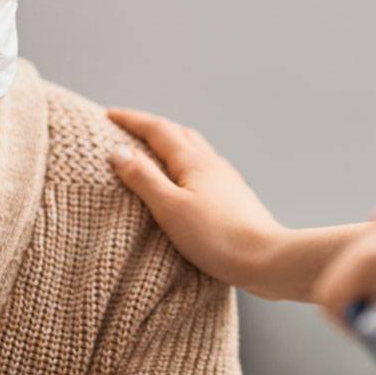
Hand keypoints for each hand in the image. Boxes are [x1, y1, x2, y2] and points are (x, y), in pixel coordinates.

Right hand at [106, 107, 291, 297]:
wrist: (266, 260)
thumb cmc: (215, 237)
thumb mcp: (169, 208)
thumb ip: (143, 178)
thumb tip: (119, 151)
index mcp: (193, 161)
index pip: (157, 129)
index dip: (132, 120)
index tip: (109, 114)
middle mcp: (211, 163)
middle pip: (178, 133)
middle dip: (151, 127)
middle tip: (128, 127)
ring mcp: (226, 179)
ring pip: (194, 149)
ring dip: (170, 142)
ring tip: (153, 150)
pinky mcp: (234, 197)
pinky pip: (204, 168)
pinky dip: (185, 163)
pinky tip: (186, 180)